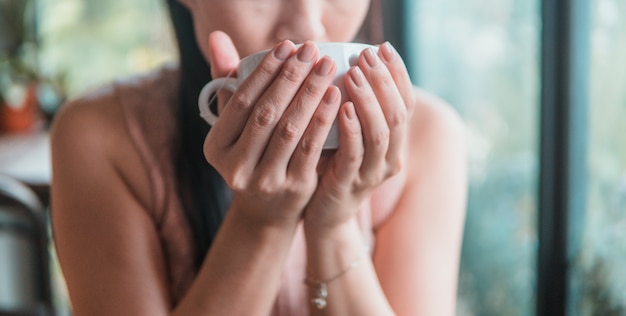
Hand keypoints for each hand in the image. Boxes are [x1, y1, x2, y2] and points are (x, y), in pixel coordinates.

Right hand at [204, 32, 341, 226]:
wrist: (266, 211)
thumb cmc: (251, 155)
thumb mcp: (234, 126)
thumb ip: (227, 82)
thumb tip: (218, 37)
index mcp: (216, 147)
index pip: (241, 100)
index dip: (265, 71)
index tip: (287, 46)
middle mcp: (236, 166)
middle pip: (267, 113)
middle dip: (292, 77)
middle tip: (312, 50)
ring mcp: (265, 180)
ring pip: (290, 129)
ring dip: (311, 93)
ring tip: (327, 67)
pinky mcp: (295, 188)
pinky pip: (311, 148)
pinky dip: (323, 120)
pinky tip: (335, 97)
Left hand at [303, 42, 415, 233]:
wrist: (325, 217)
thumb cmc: (333, 168)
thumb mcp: (350, 136)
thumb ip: (354, 108)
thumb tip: (345, 63)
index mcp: (395, 144)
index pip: (405, 103)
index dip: (397, 74)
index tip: (383, 47)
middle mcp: (390, 158)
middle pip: (397, 114)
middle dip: (383, 80)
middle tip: (366, 56)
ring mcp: (371, 174)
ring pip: (381, 133)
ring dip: (368, 100)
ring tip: (354, 74)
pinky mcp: (349, 185)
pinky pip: (354, 154)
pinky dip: (351, 128)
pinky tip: (342, 107)